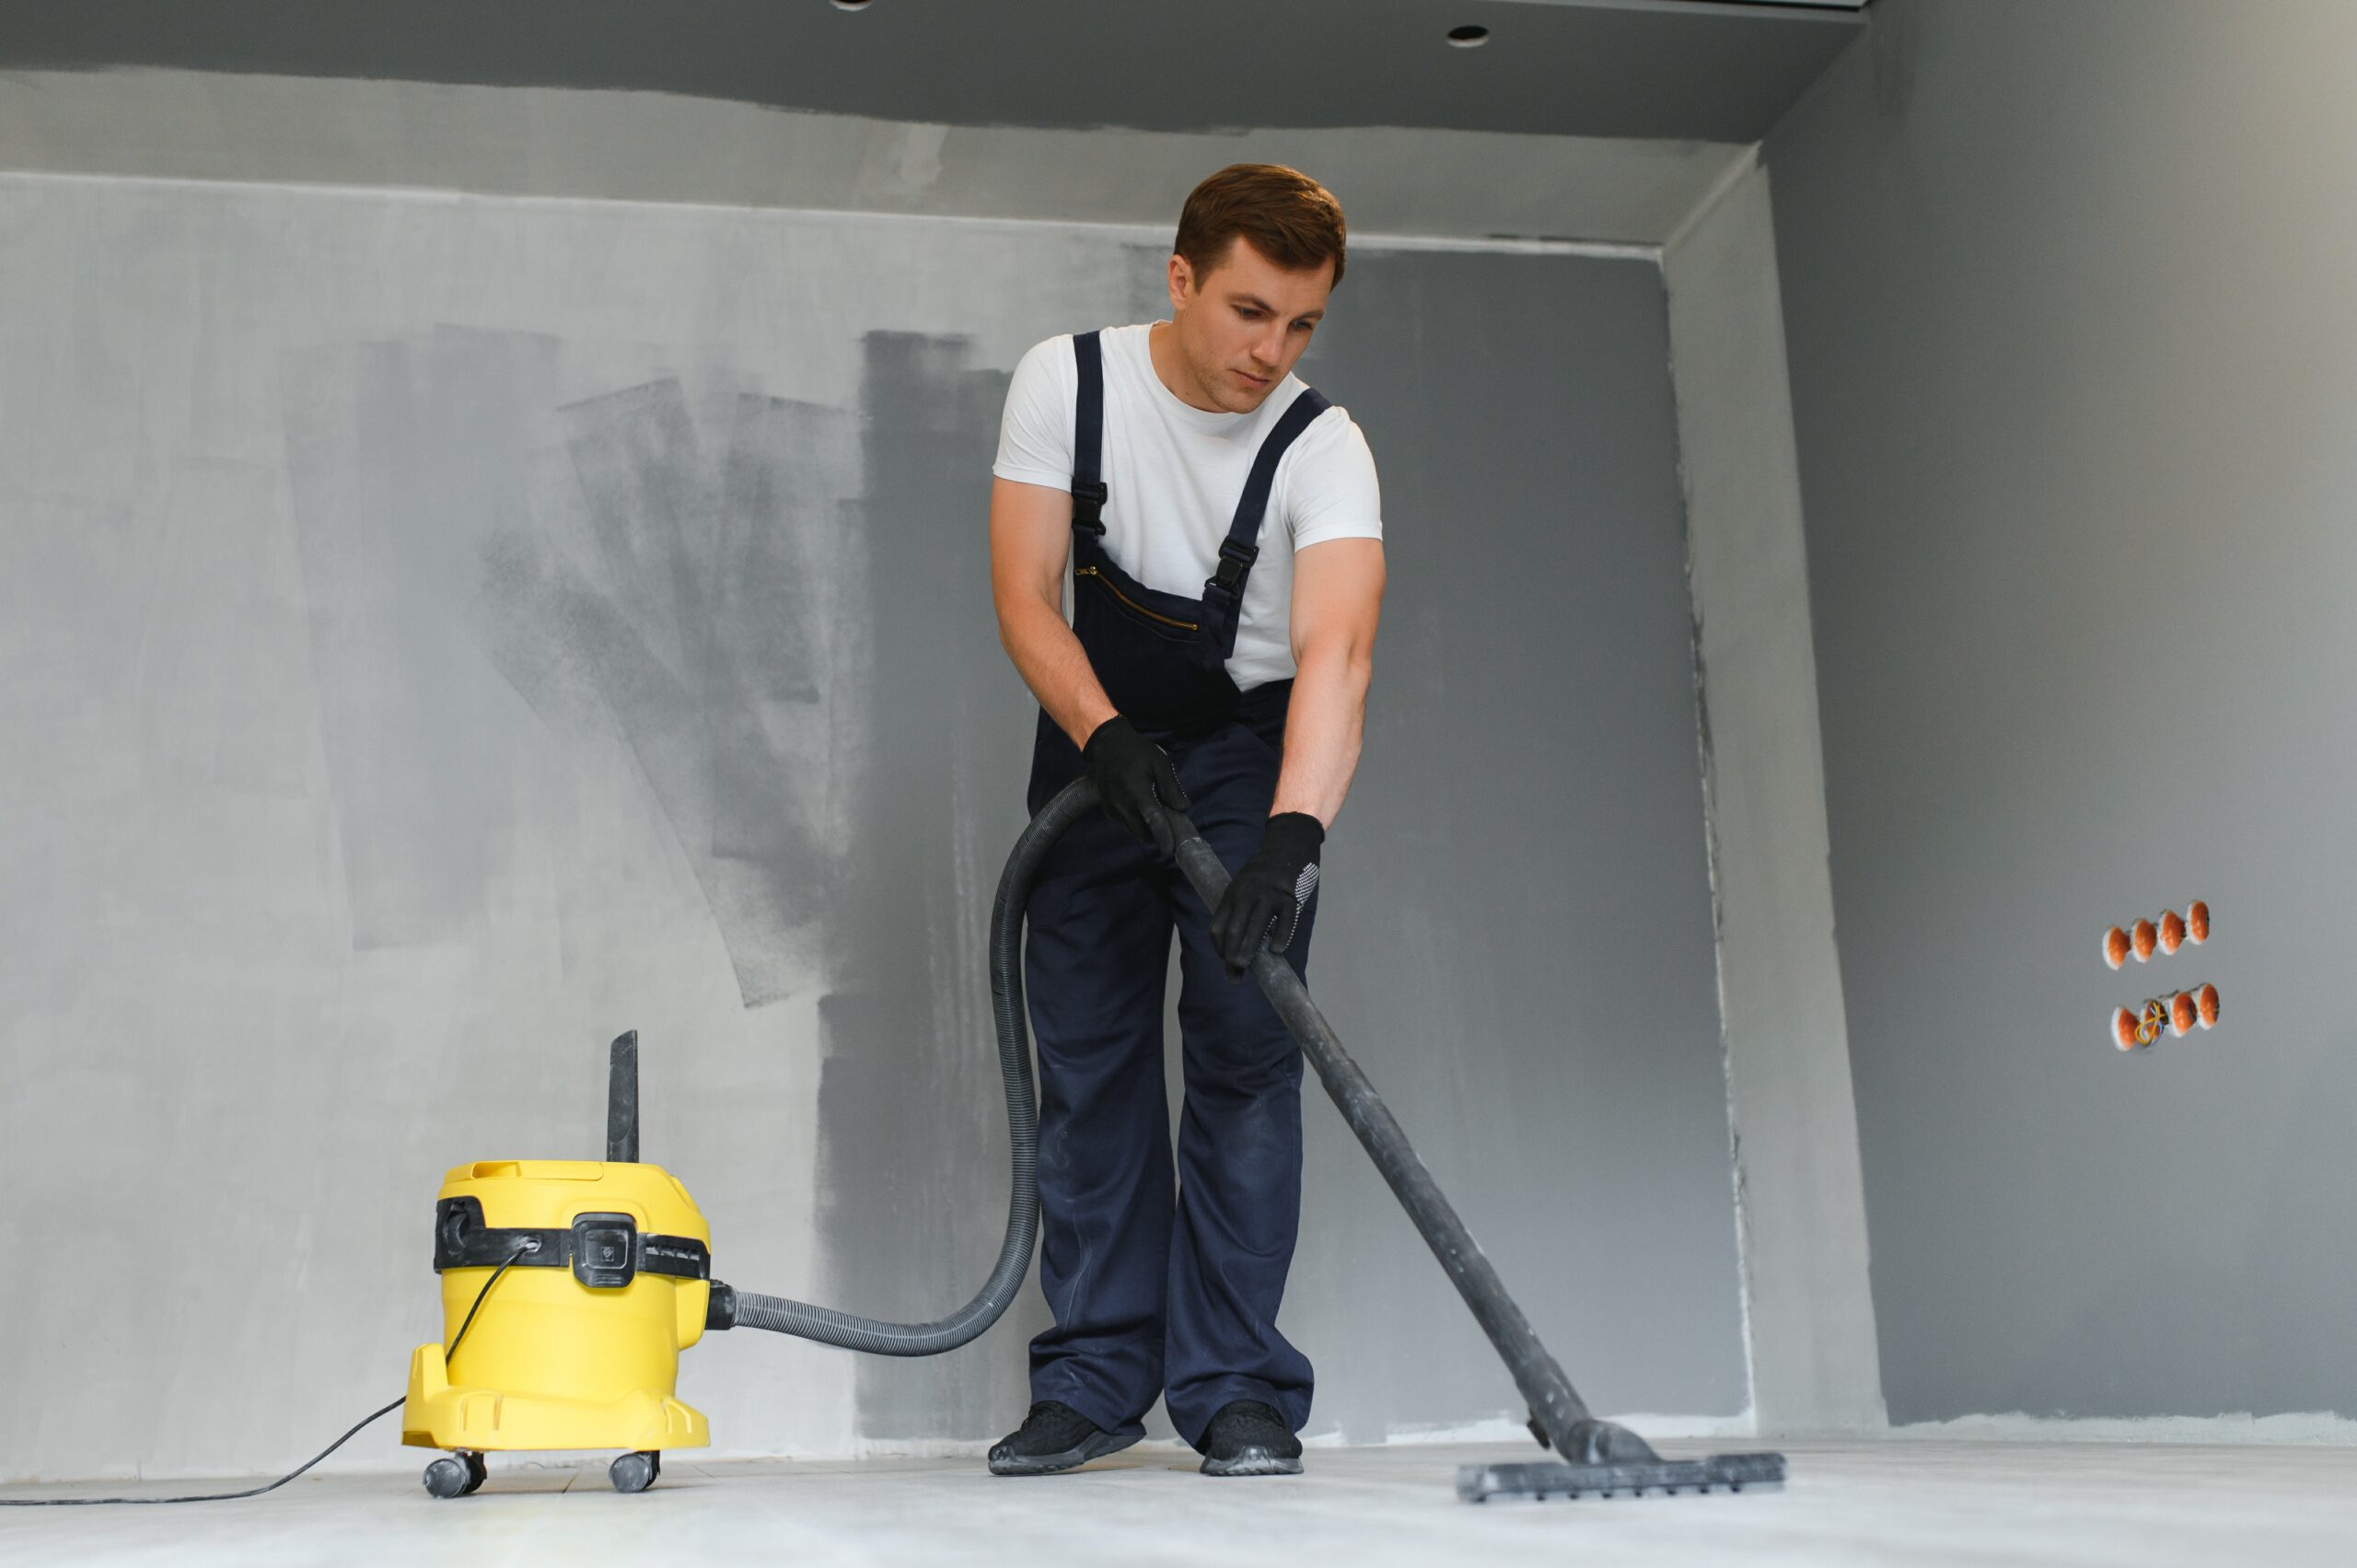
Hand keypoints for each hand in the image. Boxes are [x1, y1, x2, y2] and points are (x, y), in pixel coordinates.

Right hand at [1082, 715, 1189, 857]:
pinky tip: (1141, 808)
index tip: (1170, 849)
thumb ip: (1171, 787)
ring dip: (1146, 829)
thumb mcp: (1159, 762)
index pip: (1153, 819)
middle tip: (1169, 825)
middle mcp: (1122, 803)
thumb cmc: (1136, 751)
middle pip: (1142, 833)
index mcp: (1137, 791)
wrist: (1106, 745)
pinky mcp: (1108, 810)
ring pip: (1133, 831)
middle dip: (1157, 835)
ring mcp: (1113, 808)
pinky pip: (1125, 824)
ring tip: (1155, 813)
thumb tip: (1183, 807)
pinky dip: (1136, 822)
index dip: (1163, 836)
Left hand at [1210, 813, 1324, 979]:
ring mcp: (1268, 894)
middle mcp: (1246, 894)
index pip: (1217, 926)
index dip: (1219, 948)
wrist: (1288, 844)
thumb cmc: (1265, 873)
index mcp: (1232, 894)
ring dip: (1249, 951)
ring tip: (1246, 967)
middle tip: (1234, 974)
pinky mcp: (1289, 896)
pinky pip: (1284, 922)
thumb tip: (1237, 944)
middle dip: (1231, 956)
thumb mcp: (1244, 886)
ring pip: (1255, 928)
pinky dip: (1280, 938)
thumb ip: (1239, 909)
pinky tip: (1276, 950)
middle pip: (1234, 930)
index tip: (1225, 962)